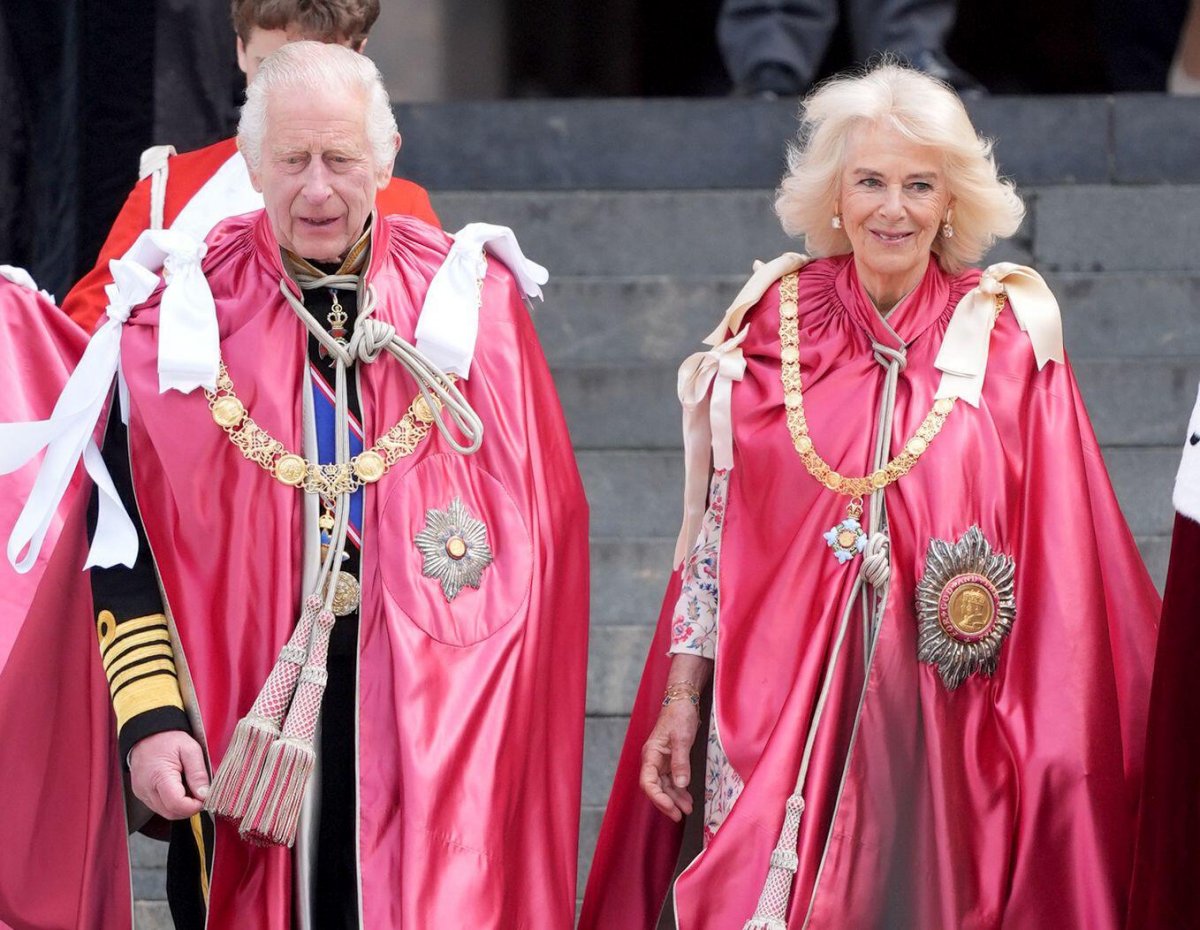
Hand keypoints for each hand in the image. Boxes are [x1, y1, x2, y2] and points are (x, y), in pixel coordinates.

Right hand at [129, 730, 209, 819]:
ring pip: (165, 812)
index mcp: (159, 776)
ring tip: (189, 787)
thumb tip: (204, 794)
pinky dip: (172, 802)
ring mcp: (142, 794)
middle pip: (171, 813)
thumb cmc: (168, 738)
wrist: (147, 733)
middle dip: (189, 808)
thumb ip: (198, 773)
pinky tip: (179, 788)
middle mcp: (146, 789)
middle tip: (200, 793)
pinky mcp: (141, 794)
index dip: (194, 806)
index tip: (205, 797)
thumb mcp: (190, 749)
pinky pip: (159, 806)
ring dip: (181, 806)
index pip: (176, 804)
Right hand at [639, 698, 699, 821]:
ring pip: (664, 785)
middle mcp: (653, 759)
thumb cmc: (679, 715)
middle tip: (680, 815)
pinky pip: (671, 779)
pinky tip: (687, 797)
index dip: (658, 798)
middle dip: (667, 802)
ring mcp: (661, 760)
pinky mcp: (670, 759)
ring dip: (674, 798)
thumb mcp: (682, 738)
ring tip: (688, 809)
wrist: (683, 700)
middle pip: (655, 787)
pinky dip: (679, 789)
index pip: (648, 782)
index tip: (671, 809)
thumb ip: (681, 762)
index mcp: (651, 754)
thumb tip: (680, 784)